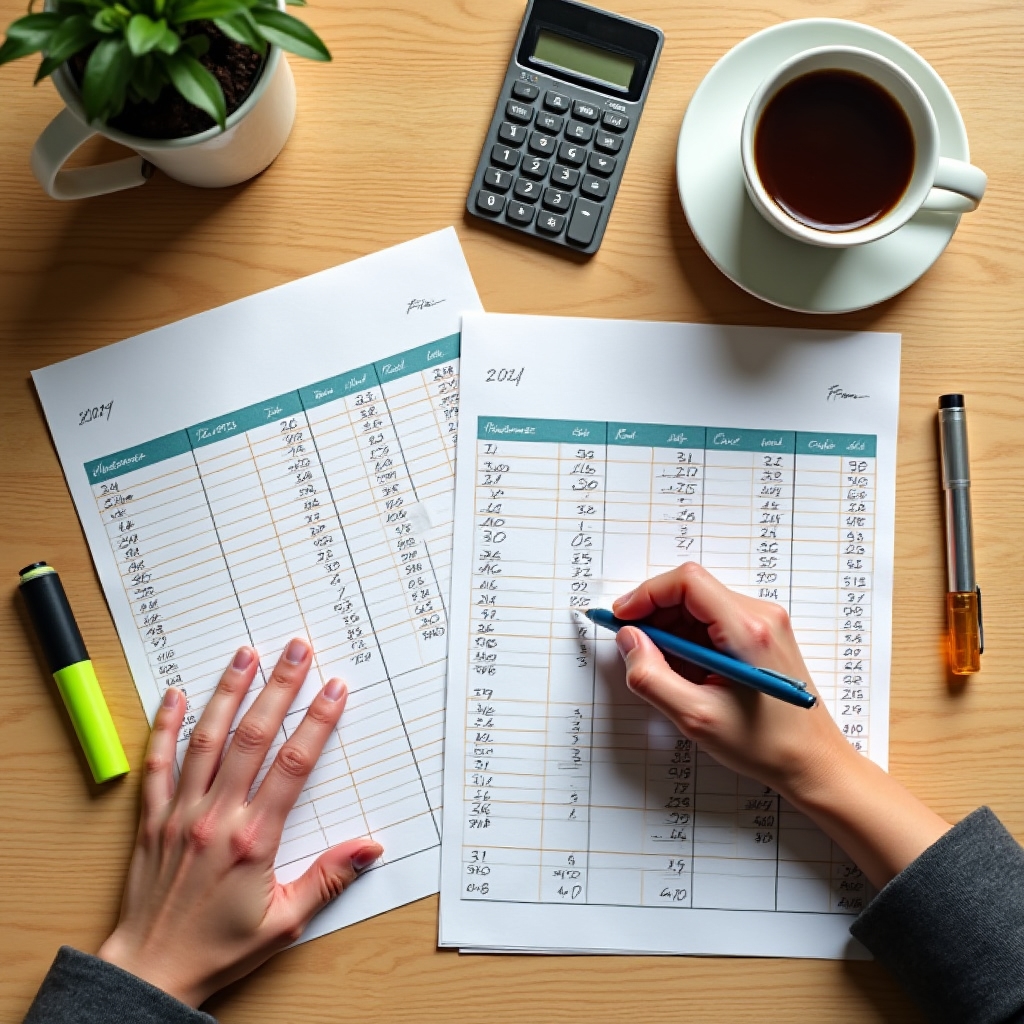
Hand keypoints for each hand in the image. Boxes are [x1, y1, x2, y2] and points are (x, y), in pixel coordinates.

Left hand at [98, 639, 382, 1007]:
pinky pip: (157, 763)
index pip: (293, 765)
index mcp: (254, 839)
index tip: (335, 688)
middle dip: (279, 687)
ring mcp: (181, 813)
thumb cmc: (218, 950)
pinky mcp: (152, 819)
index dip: (317, 721)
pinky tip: (176, 694)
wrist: (150, 971)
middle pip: (252, 737)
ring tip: (244, 654)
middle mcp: (217, 816)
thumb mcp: (285, 923)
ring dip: (227, 692)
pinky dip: (165, 726)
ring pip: (206, 739)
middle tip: (296, 649)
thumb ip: (328, 879)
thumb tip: (371, 847)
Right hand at [612, 561, 850, 800]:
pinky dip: (689, 637)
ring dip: (671, 628)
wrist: (813, 762)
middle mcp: (761, 616)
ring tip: (664, 668)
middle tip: (634, 647)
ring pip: (700, 604)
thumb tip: (628, 641)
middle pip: (691, 590)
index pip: (687, 582)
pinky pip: (714, 619)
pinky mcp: (763, 634)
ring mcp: (765, 623)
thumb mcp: (696, 717)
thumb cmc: (765, 745)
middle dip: (655, 614)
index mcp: (748, 630)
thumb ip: (652, 676)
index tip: (622, 618)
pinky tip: (686, 671)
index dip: (647, 594)